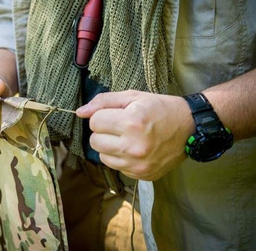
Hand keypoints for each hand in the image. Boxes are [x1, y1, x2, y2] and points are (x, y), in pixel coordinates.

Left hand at [76, 90, 193, 180]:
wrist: (190, 127)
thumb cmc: (160, 108)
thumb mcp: (133, 96)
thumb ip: (104, 101)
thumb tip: (80, 112)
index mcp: (131, 123)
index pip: (94, 122)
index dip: (102, 116)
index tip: (115, 114)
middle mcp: (133, 146)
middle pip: (94, 141)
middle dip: (103, 131)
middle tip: (120, 126)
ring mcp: (138, 164)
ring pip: (102, 156)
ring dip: (109, 146)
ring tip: (126, 137)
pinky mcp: (142, 175)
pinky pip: (116, 167)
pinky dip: (120, 158)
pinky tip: (134, 148)